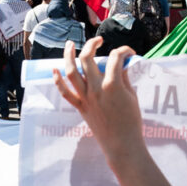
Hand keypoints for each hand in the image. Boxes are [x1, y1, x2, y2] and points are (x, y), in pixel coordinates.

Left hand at [52, 38, 143, 161]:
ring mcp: (86, 98)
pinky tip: (54, 70)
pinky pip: (65, 92)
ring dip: (68, 55)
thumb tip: (121, 65)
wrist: (122, 145)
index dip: (123, 50)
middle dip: (92, 44)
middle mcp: (96, 89)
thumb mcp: (132, 97)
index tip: (128, 52)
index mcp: (113, 85)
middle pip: (88, 58)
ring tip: (70, 44)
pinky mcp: (80, 107)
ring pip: (71, 71)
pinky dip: (58, 81)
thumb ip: (125, 78)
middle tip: (98, 41)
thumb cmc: (131, 122)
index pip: (116, 58)